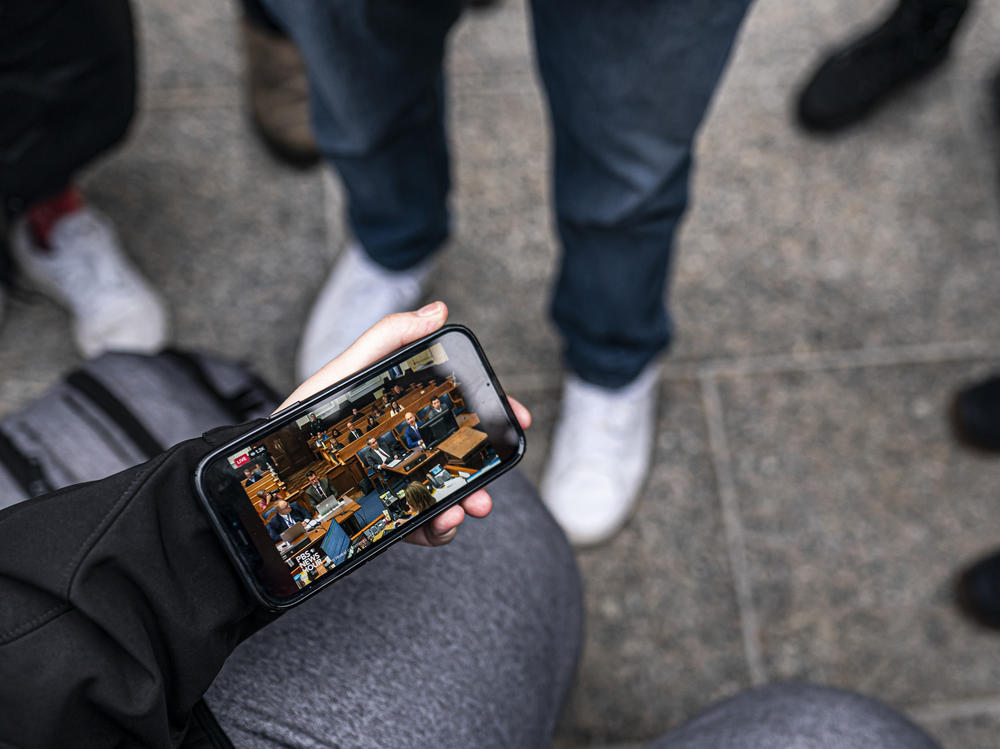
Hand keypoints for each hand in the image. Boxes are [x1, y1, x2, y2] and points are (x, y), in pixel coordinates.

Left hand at [276, 302, 530, 546]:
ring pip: (447, 493)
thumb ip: (388, 340)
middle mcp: (406, 446)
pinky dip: (437, 530)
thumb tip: (439, 310)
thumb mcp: (344, 376)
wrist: (265, 482)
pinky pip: (422, 526)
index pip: (457, 408)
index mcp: (402, 410)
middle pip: (461, 456)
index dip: (492, 412)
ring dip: (463, 503)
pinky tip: (436, 526)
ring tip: (460, 511)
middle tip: (489, 486)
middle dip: (483, 472)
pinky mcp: (384, 516)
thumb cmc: (299, 420)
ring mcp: (397, 483)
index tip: (516, 417)